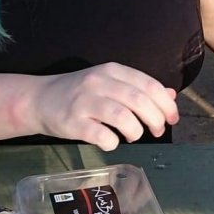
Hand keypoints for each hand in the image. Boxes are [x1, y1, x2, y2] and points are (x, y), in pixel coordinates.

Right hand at [32, 63, 178, 149]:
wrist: (40, 99)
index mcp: (112, 70)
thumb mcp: (111, 83)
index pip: (148, 85)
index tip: (173, 119)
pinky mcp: (72, 122)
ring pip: (122, 117)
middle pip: (139, 101)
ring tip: (133, 136)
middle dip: (155, 120)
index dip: (166, 104)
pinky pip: (101, 135)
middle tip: (157, 131)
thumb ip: (140, 88)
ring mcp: (84, 102)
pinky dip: (112, 142)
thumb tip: (170, 96)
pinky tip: (111, 142)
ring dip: (136, 131)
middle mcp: (99, 82)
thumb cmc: (81, 93)